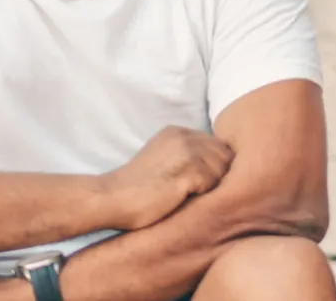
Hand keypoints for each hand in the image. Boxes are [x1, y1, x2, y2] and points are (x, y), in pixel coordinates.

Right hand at [102, 126, 234, 230]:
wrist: (111, 199)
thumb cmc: (136, 189)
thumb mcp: (162, 161)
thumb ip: (187, 157)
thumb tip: (220, 168)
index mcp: (178, 132)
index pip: (217, 145)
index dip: (217, 167)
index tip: (208, 185)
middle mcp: (185, 136)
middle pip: (225, 154)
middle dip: (221, 176)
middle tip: (206, 196)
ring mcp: (187, 152)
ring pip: (224, 169)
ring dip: (216, 187)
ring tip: (198, 201)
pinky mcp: (188, 171)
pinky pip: (216, 182)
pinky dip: (209, 195)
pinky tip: (191, 203)